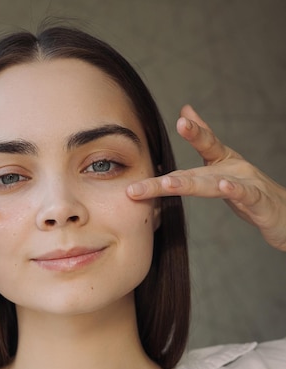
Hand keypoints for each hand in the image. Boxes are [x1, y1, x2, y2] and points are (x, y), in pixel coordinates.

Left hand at [127, 104, 285, 251]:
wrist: (284, 213)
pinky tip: (223, 185)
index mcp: (222, 163)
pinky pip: (245, 195)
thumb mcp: (225, 164)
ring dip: (190, 185)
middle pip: (195, 174)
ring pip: (214, 185)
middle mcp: (233, 169)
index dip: (194, 132)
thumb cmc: (250, 191)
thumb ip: (205, 140)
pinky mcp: (258, 203)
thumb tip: (185, 110)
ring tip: (167, 185)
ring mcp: (246, 185)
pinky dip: (235, 189)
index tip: (179, 120)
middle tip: (140, 183)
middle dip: (167, 180)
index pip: (205, 146)